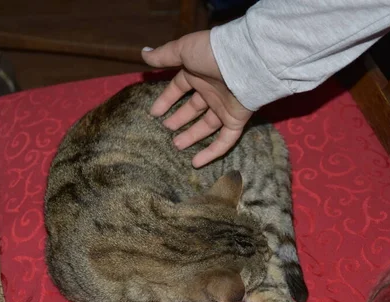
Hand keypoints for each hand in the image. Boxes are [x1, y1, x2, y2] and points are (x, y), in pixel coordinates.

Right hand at [141, 30, 252, 167]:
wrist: (246, 62)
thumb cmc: (212, 54)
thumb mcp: (184, 50)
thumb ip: (164, 55)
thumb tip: (144, 54)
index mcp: (199, 73)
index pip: (179, 88)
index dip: (166, 99)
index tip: (154, 113)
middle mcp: (212, 91)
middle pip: (193, 108)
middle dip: (179, 119)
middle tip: (166, 129)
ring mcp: (224, 107)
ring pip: (206, 126)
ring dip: (191, 136)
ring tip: (176, 145)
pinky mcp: (236, 121)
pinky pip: (224, 141)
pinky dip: (211, 153)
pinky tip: (196, 163)